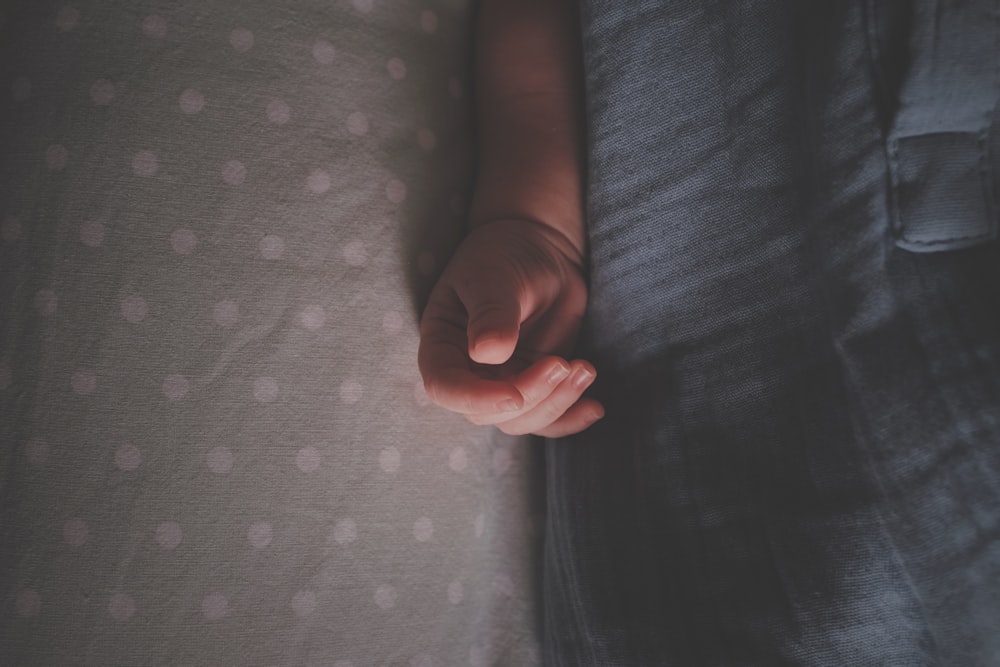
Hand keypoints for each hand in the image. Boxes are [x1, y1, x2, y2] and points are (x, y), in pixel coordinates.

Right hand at [418, 219, 603, 436]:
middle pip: (488, 412)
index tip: (514, 395)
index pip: (445, 387)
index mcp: (443, 343)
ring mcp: (501, 381)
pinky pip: (548, 417)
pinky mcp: (534, 383)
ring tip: (584, 369)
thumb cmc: (504, 256)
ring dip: (556, 403)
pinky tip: (594, 407)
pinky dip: (571, 418)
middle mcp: (467, 371)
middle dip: (530, 397)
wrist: (539, 249)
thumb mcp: (494, 278)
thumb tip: (488, 354)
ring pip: (521, 419)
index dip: (475, 399)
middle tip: (562, 364)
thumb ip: (491, 314)